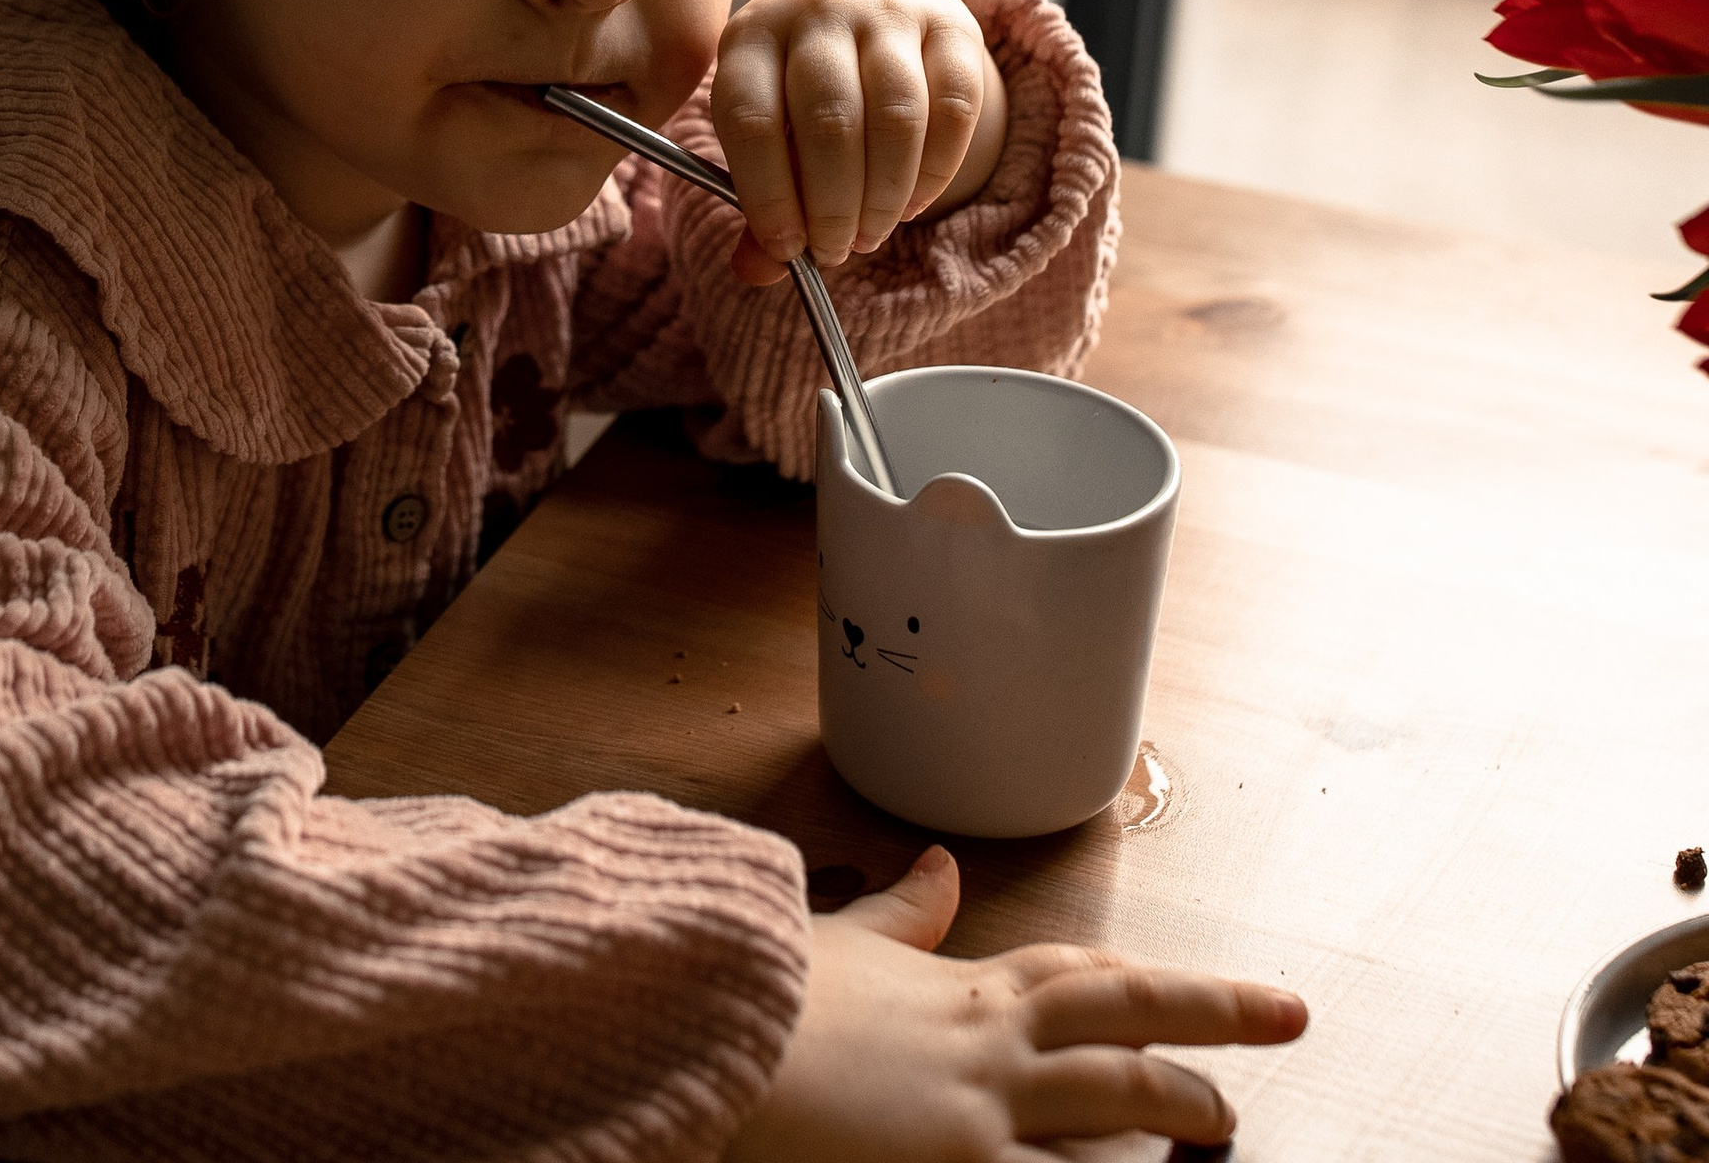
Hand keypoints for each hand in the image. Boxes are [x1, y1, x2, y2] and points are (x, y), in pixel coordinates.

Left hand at [713, 0, 1005, 282]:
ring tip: (871, 234)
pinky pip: (954, 106)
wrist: (869, 5)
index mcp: (752, 38)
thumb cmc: (804, 85)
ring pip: (896, 115)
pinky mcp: (950, 23)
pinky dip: (936, 170)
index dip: (767, 195)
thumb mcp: (769, 126)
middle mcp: (816, 11)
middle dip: (834, 205)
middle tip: (837, 250)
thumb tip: (755, 270)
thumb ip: (763, 196)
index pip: (751, 120)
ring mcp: (887, 10)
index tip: (787, 248)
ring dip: (885, 194)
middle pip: (829, 120)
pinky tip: (914, 203)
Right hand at [728, 849, 1307, 1161]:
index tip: (1203, 988)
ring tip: (1229, 1126)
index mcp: (962, 986)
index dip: (1150, 981)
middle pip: (1129, 1020)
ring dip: (1180, 1115)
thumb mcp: (836, 942)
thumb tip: (938, 868)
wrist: (704, 1019)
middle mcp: (991, 1039)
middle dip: (1216, 1016)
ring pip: (1119, 1108)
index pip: (1081, 975)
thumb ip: (898, 916)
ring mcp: (984, 1108)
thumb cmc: (760, 990)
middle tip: (1289, 1015)